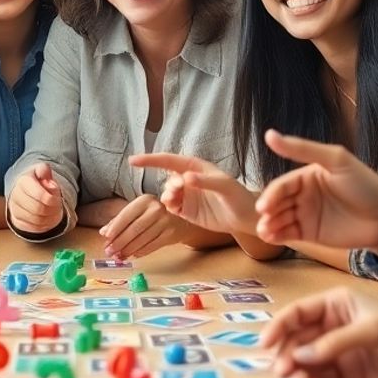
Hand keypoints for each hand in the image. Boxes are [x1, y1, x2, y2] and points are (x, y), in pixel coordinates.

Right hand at [6, 163, 64, 233]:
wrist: (25, 189)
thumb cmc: (36, 180)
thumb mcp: (42, 170)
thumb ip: (45, 170)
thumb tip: (44, 173)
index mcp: (23, 181)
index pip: (41, 195)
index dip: (53, 199)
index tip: (57, 197)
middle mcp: (15, 196)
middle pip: (39, 209)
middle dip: (52, 209)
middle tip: (57, 205)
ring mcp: (14, 209)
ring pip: (36, 220)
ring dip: (50, 218)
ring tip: (54, 211)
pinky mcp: (16, 221)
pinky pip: (32, 228)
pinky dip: (44, 225)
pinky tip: (47, 218)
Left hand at [99, 194, 191, 259]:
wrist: (180, 221)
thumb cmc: (153, 216)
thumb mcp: (137, 213)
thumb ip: (119, 221)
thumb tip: (103, 232)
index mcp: (145, 200)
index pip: (126, 215)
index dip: (115, 228)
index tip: (106, 238)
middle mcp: (156, 208)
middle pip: (134, 229)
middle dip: (120, 242)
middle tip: (110, 252)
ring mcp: (165, 221)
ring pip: (142, 239)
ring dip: (128, 250)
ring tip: (119, 256)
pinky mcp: (171, 233)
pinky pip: (152, 246)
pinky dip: (140, 252)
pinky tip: (133, 255)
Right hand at [129, 153, 256, 234]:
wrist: (245, 218)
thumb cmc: (238, 197)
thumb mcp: (224, 186)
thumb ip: (205, 181)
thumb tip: (186, 178)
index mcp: (195, 166)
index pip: (168, 160)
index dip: (150, 160)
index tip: (132, 161)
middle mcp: (188, 179)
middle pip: (168, 178)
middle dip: (170, 183)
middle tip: (180, 189)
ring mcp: (186, 195)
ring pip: (167, 193)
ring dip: (168, 195)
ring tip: (178, 199)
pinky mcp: (186, 211)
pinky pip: (171, 206)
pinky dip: (170, 205)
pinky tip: (176, 207)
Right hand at [254, 131, 377, 253]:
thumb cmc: (366, 185)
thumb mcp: (336, 160)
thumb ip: (303, 149)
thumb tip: (269, 134)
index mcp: (307, 175)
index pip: (282, 184)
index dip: (271, 194)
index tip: (264, 205)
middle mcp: (303, 194)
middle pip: (277, 202)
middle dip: (268, 211)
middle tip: (264, 218)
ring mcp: (306, 214)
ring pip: (279, 218)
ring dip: (269, 224)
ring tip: (265, 232)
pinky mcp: (309, 233)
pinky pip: (287, 233)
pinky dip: (277, 235)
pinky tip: (271, 237)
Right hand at [262, 288, 377, 377]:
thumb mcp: (374, 330)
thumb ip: (335, 342)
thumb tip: (300, 356)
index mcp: (338, 306)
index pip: (299, 313)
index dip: (280, 327)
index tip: (265, 345)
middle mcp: (333, 329)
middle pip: (297, 341)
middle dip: (287, 355)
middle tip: (284, 371)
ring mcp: (340, 355)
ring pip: (306, 364)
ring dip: (297, 374)